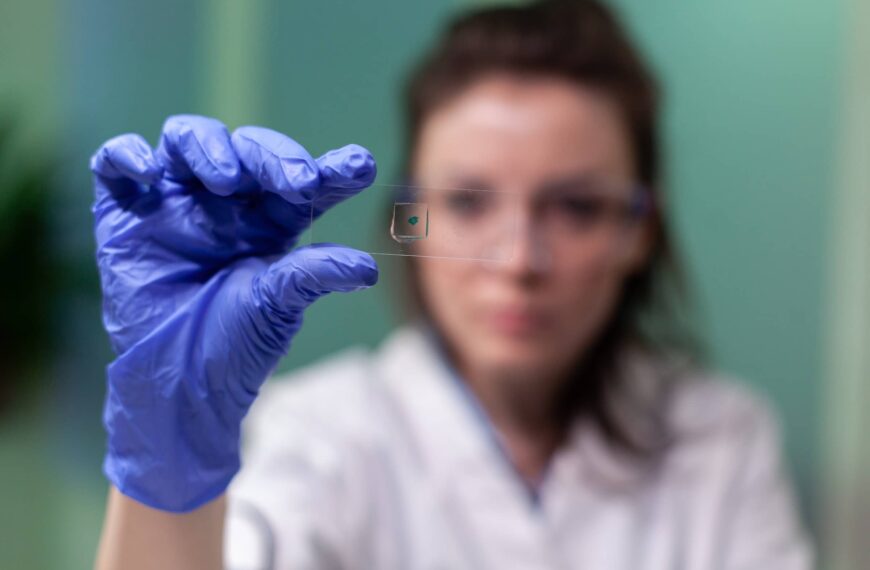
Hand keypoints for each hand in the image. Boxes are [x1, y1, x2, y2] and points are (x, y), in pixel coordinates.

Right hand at [91, 114, 377, 511]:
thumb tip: (366, 266)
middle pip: (250, 151)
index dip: (333, 169)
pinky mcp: (125, 211)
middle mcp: (226, 202)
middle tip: (298, 181)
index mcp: (271, 220)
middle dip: (276, 157)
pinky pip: (116, 163)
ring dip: (210, 147)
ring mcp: (175, 202)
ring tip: (226, 180)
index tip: (360, 167)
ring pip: (189, 140)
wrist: (176, 383)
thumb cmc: (234, 345)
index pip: (304, 181)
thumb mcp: (277, 308)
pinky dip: (128, 155)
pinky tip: (149, 172)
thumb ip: (313, 277)